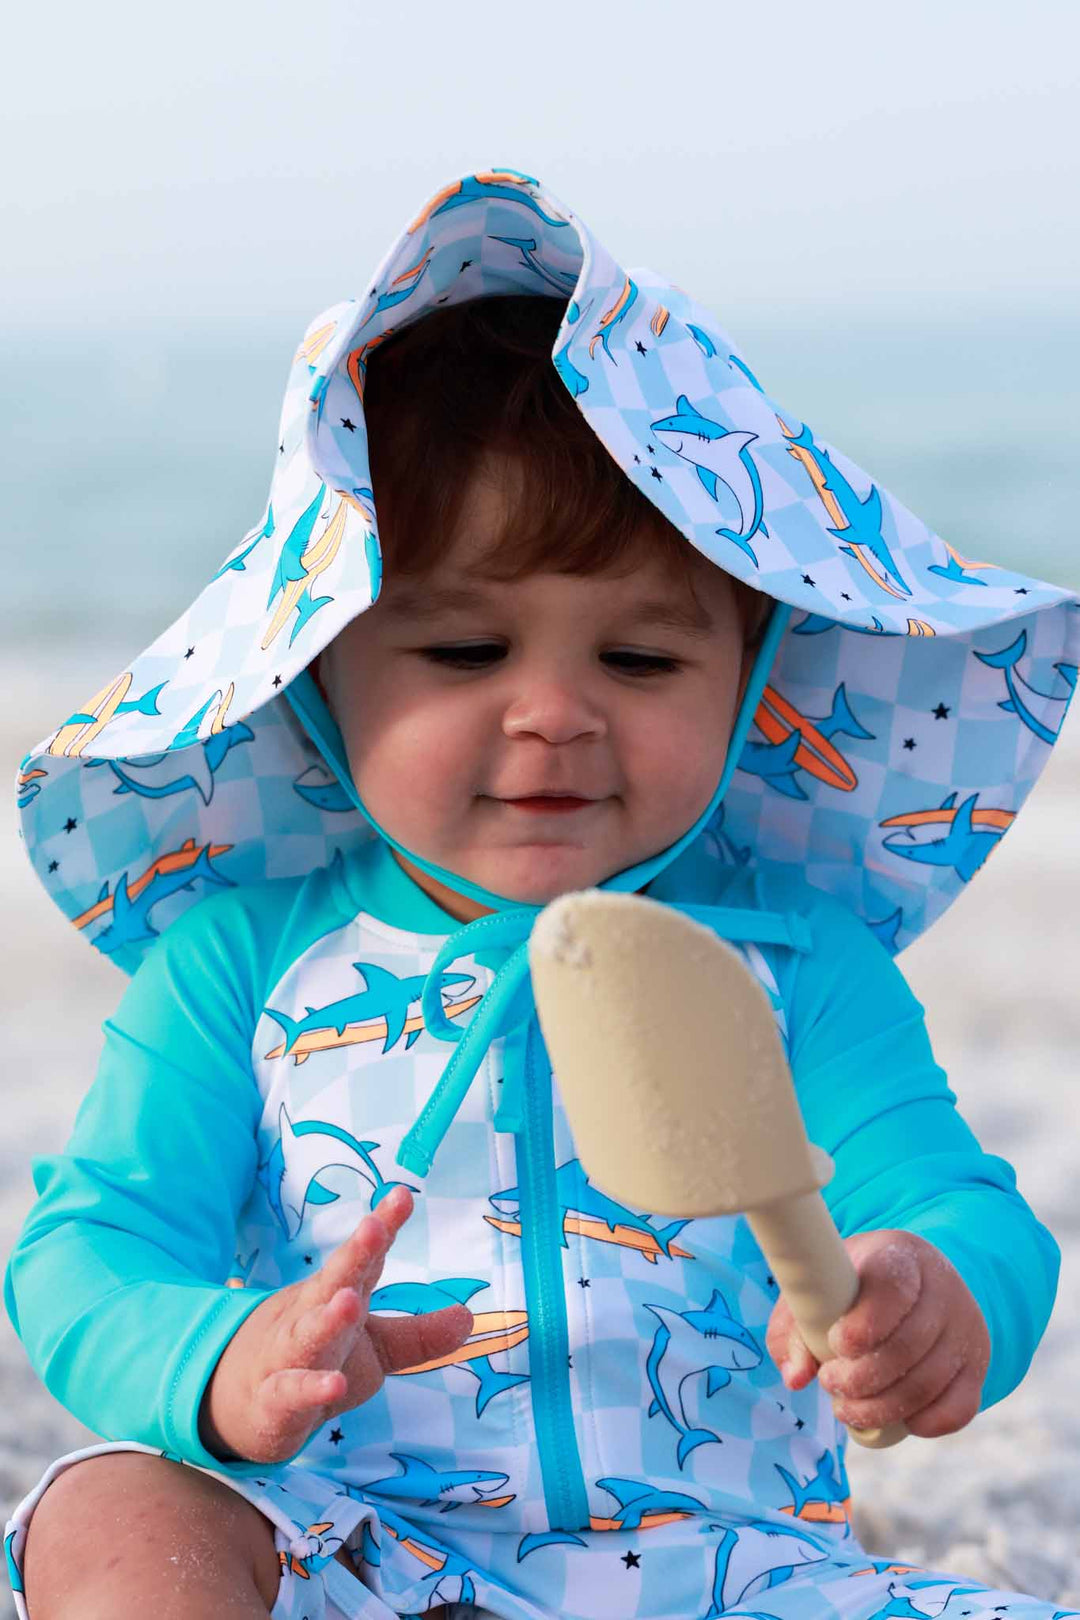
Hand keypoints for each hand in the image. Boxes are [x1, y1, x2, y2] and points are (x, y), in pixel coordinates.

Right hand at [198, 1185, 472, 1463]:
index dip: (383, 1227)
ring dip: (328, 1318)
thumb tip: (469, 1318)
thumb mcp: (373, 1348)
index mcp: (336, 1297)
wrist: (243, 1407)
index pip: (364, 1260)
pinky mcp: (274, 1403)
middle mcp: (310, 1318)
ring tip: (349, 1301)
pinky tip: (332, 1386)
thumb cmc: (318, 1362)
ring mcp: (288, 1358)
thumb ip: (418, 1335)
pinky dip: (310, 1390)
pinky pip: (291, 1394)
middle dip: (353, 1255)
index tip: (402, 1195)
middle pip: (332, 1283)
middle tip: (372, 1228)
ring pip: (307, 1335)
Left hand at [765, 1229, 989, 1437]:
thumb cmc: (853, 1286)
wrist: (914, 1280)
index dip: (864, 1325)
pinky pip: (959, 1409)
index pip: (892, 1287)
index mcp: (899, 1256)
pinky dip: (923, 1423)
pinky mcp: (976, 1366)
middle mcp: (942, 1289)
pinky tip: (895, 1420)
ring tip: (847, 1407)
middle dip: (860, 1379)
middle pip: (907, 1347)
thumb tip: (795, 1378)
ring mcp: (965, 1328)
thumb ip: (794, 1327)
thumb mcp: (820, 1287)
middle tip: (830, 1382)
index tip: (837, 1343)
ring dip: (881, 1408)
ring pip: (927, 1383)